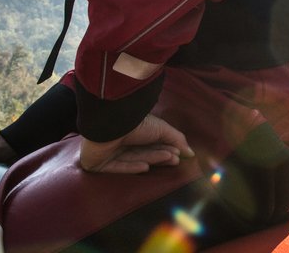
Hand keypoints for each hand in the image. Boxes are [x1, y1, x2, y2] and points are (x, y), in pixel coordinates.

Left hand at [78, 114, 194, 173]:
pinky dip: (131, 168)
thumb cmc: (137, 122)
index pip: (149, 144)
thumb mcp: (162, 129)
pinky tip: (145, 167)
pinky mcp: (98, 163)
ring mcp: (108, 152)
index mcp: (132, 131)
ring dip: (150, 159)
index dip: (164, 149)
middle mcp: (120, 141)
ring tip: (168, 159)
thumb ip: (176, 140)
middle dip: (159, 156)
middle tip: (175, 160)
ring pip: (132, 159)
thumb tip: (191, 153)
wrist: (112, 121)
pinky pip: (116, 167)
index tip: (178, 154)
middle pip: (142, 153)